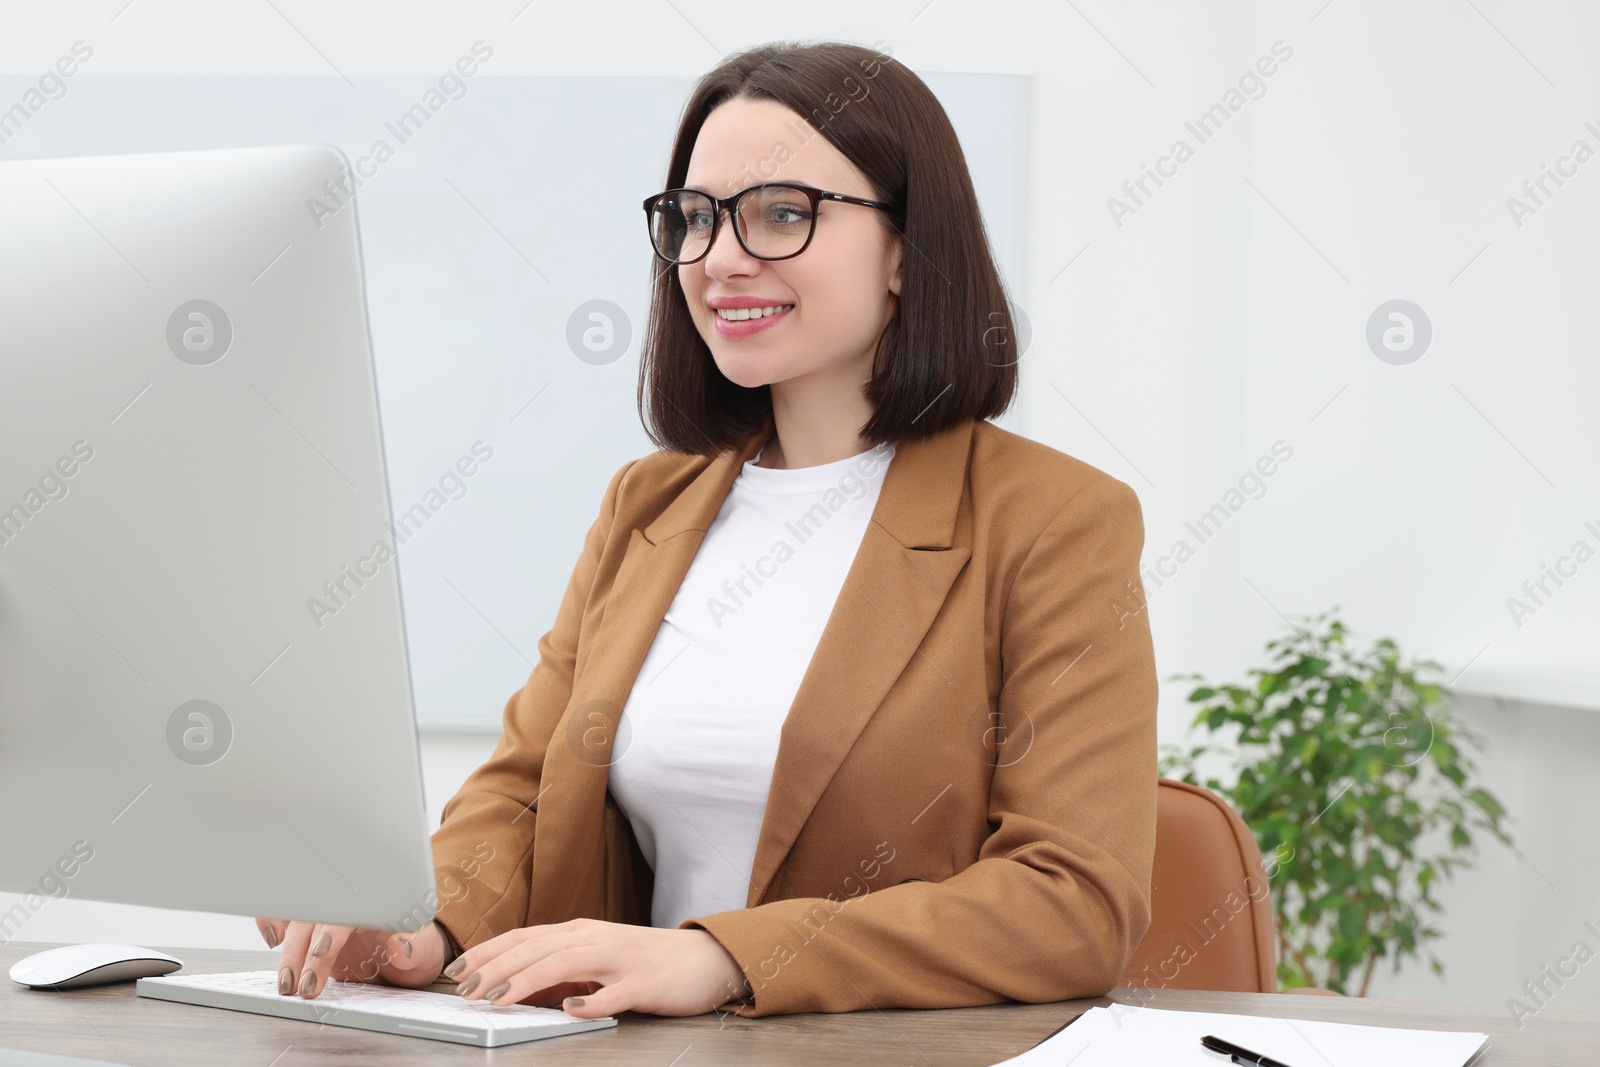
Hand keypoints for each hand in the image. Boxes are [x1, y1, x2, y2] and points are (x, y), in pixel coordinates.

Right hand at [256, 916, 448, 999]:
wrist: (412, 951)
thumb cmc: (419, 948)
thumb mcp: (426, 952)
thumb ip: (415, 948)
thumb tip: (402, 943)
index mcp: (377, 904)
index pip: (348, 912)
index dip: (331, 932)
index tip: (320, 954)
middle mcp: (350, 904)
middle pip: (316, 917)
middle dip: (301, 951)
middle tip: (297, 986)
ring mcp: (331, 914)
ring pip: (299, 918)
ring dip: (287, 947)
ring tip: (285, 982)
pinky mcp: (317, 926)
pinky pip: (291, 912)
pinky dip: (275, 919)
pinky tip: (274, 939)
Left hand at [445, 918, 750, 1017]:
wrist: (704, 959)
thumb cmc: (646, 963)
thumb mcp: (596, 963)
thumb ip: (560, 973)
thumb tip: (518, 990)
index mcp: (580, 932)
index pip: (524, 937)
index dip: (487, 953)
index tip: (456, 971)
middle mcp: (595, 938)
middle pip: (536, 948)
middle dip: (495, 968)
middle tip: (465, 990)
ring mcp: (618, 959)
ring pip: (565, 963)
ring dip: (527, 980)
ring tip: (497, 999)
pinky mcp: (643, 983)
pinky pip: (613, 993)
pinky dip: (591, 1002)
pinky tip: (571, 1010)